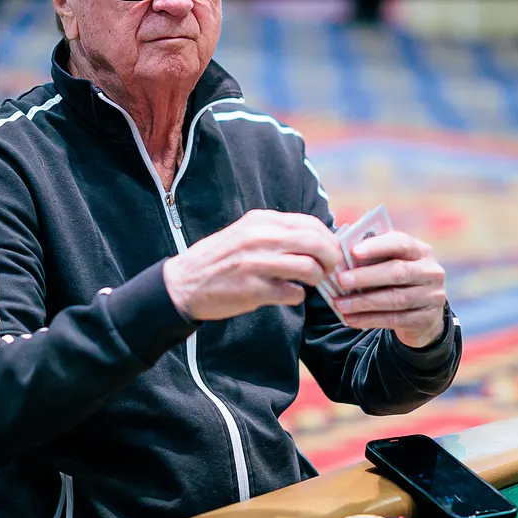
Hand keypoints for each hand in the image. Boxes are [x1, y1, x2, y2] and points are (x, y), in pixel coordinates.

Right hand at [163, 209, 341, 321]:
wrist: (185, 282)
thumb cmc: (221, 258)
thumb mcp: (247, 233)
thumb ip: (277, 232)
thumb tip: (316, 240)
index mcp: (261, 221)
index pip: (310, 224)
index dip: (329, 240)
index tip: (332, 252)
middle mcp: (261, 238)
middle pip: (315, 244)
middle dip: (331, 259)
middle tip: (330, 270)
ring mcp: (257, 264)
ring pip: (309, 268)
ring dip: (317, 279)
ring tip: (310, 283)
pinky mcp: (254, 290)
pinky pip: (292, 293)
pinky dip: (297, 296)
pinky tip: (288, 295)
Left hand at [330, 231, 446, 347]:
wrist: (424, 313)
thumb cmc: (398, 281)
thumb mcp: (392, 264)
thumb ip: (374, 259)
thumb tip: (342, 259)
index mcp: (421, 251)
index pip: (401, 243)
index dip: (377, 247)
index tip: (353, 251)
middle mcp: (431, 272)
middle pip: (398, 272)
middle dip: (366, 276)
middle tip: (341, 281)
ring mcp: (432, 296)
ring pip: (395, 299)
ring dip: (364, 302)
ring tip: (340, 304)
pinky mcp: (426, 319)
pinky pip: (395, 320)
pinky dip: (369, 320)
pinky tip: (351, 319)